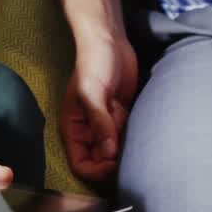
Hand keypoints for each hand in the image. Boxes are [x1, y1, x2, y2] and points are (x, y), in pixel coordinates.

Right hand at [61, 34, 137, 180]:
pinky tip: (138, 127)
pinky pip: (127, 138)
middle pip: (100, 162)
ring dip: (125, 150)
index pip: (80, 164)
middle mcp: (89, 131)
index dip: (95, 170)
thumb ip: (99, 122)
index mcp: (74, 128)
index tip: (113, 163)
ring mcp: (106, 125)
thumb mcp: (92, 92)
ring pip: (116, 152)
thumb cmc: (93, 64)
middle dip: (113, 162)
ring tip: (133, 135)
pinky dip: (134, 138)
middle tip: (128, 151)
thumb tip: (109, 154)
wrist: (110, 42)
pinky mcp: (121, 117)